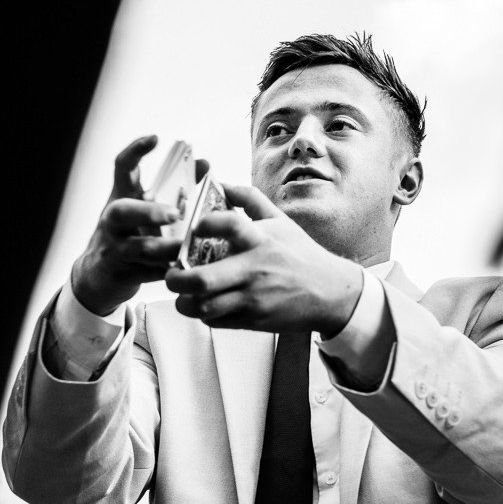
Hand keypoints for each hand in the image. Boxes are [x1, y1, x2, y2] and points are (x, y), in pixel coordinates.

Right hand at [71, 135, 206, 315]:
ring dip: (167, 248)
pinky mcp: (120, 272)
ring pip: (139, 248)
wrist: (98, 275)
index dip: (136, 151)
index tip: (155, 138)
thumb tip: (205, 164)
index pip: (122, 168)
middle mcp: (112, 220)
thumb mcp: (143, 209)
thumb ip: (174, 188)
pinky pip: (147, 273)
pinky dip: (168, 272)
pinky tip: (184, 271)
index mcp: (121, 197)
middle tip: (176, 213)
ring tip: (187, 248)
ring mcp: (114, 247)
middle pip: (122, 211)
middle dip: (150, 212)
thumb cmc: (130, 234)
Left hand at [164, 184, 362, 335]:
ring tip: (183, 294)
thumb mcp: (280, 221)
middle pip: (204, 279)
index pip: (229, 225)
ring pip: (205, 306)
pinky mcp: (253, 320)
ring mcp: (253, 298)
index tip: (194, 227)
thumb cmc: (302, 255)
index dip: (205, 224)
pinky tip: (205, 304)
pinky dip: (204, 315)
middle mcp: (255, 269)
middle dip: (177, 279)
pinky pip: (217, 321)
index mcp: (260, 240)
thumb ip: (249, 199)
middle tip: (171, 274)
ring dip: (186, 302)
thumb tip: (221, 182)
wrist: (331, 294)